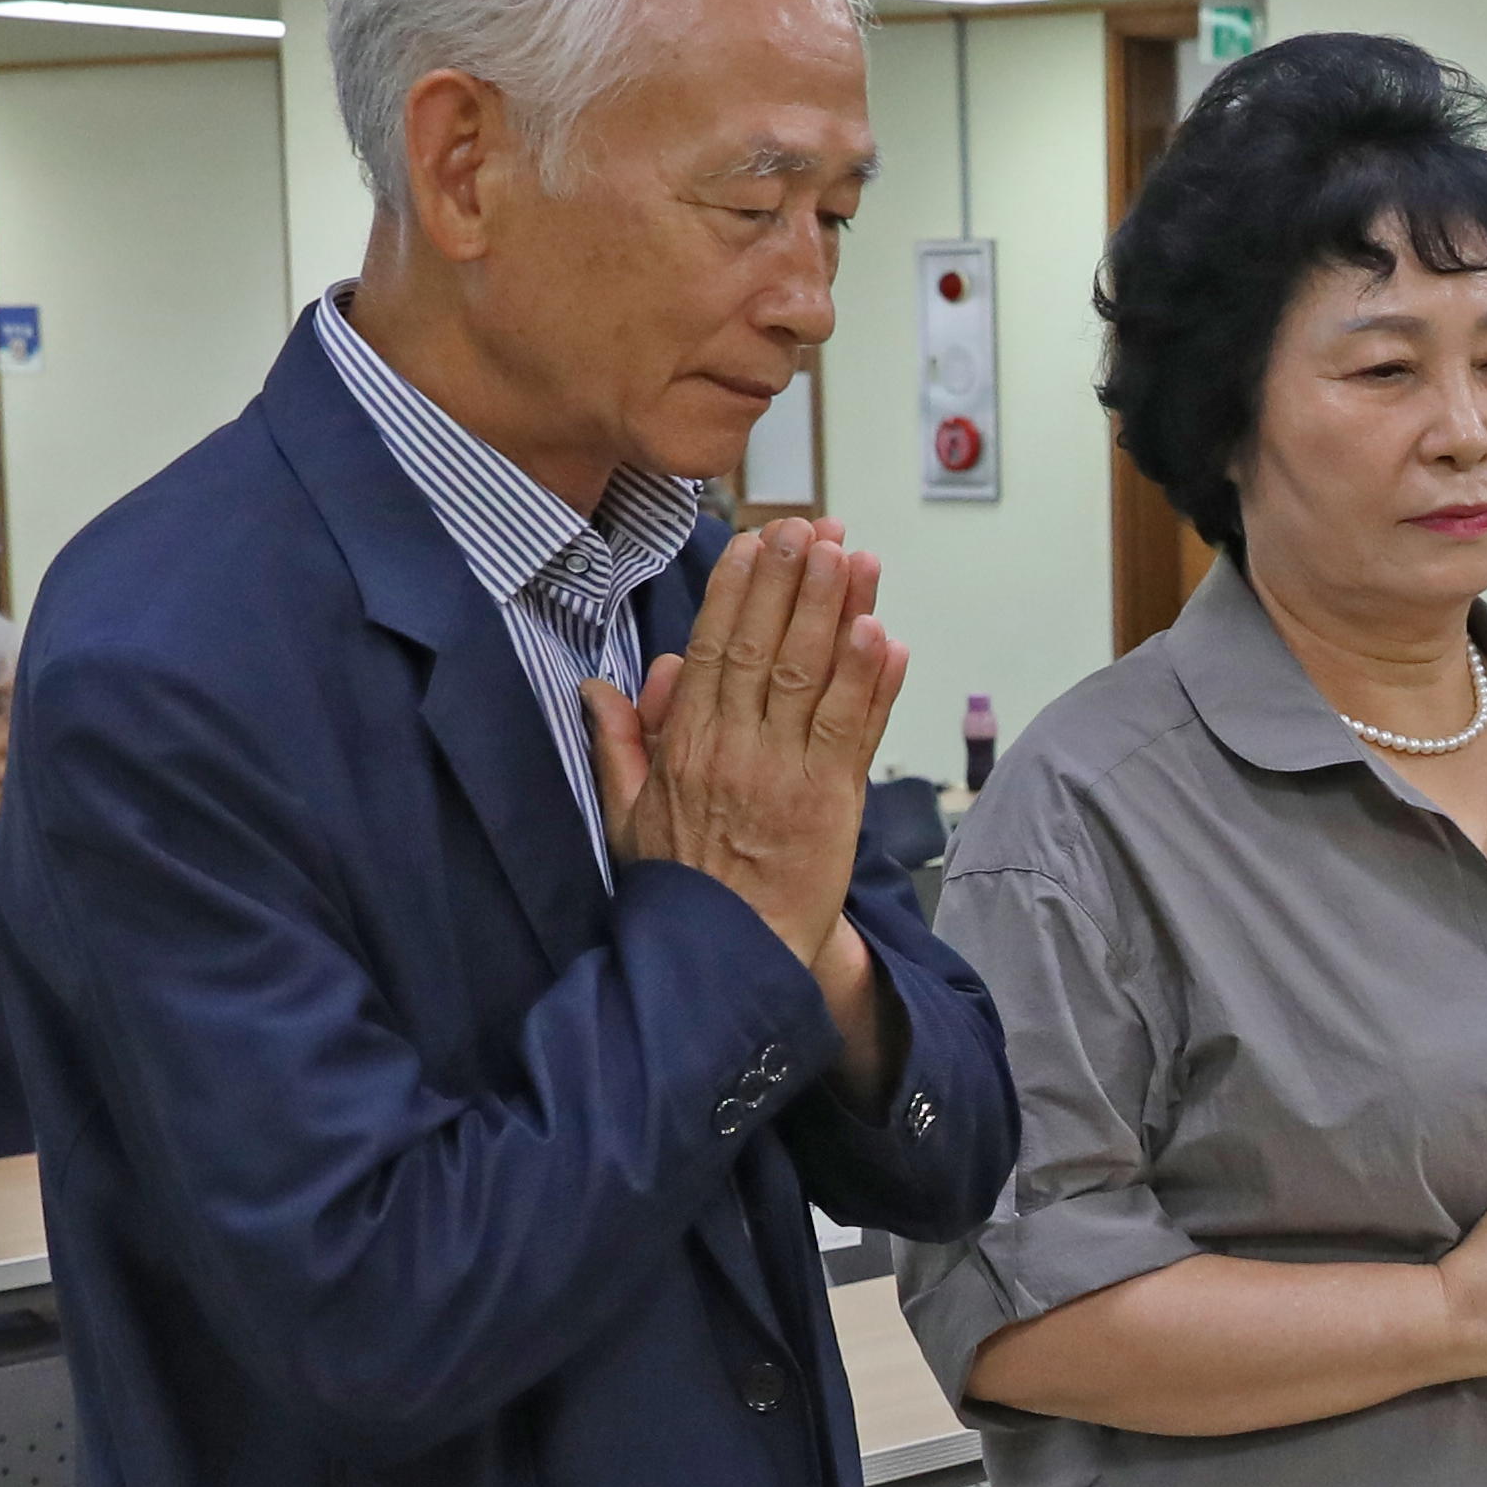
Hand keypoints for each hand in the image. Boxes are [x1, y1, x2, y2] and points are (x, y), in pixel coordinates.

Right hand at [593, 516, 900, 980]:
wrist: (727, 960)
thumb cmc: (683, 886)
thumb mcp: (628, 816)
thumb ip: (618, 744)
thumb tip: (601, 687)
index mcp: (686, 744)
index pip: (717, 648)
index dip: (741, 589)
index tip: (759, 540)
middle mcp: (736, 749)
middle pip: (769, 647)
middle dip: (793, 580)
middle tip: (815, 526)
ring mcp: (787, 774)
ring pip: (815, 676)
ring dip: (839, 611)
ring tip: (858, 557)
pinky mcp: (833, 804)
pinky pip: (855, 730)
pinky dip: (872, 682)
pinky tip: (885, 636)